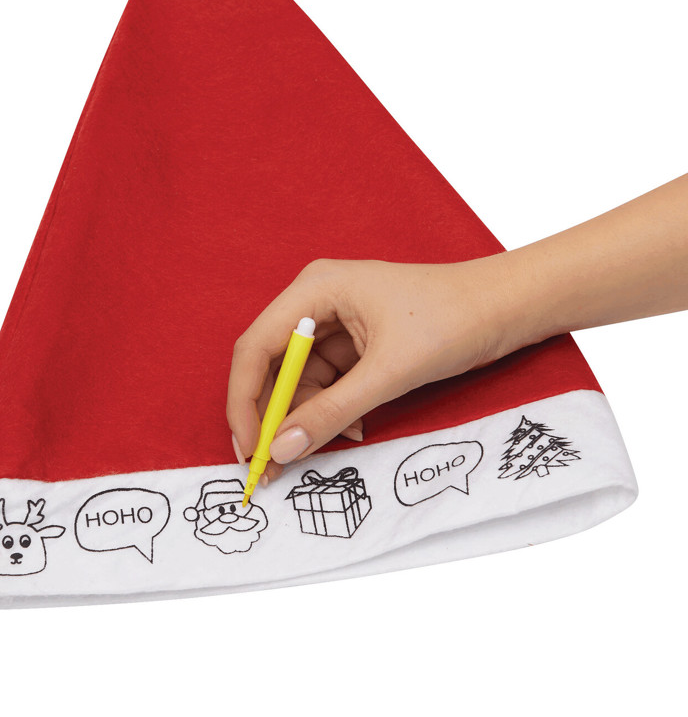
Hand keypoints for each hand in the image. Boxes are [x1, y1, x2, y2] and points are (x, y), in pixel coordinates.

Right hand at [226, 256, 515, 482]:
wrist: (507, 307)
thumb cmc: (452, 320)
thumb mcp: (389, 372)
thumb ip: (332, 412)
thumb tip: (283, 449)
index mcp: (315, 288)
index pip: (257, 347)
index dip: (245, 400)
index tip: (251, 448)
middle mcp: (316, 300)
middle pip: (270, 364)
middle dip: (270, 414)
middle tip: (270, 464)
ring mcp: (334, 320)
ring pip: (297, 378)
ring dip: (305, 417)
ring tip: (323, 448)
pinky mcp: (353, 340)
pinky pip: (325, 381)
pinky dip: (331, 409)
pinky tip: (353, 429)